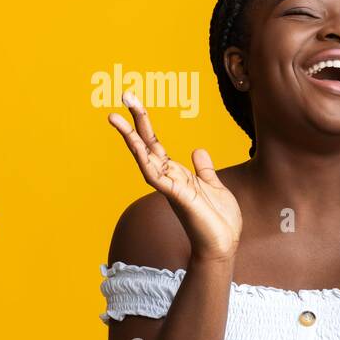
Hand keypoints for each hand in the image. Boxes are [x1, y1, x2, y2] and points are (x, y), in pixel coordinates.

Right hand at [107, 91, 242, 262]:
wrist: (223, 245)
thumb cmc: (218, 220)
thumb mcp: (213, 186)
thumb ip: (203, 168)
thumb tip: (197, 149)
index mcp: (176, 173)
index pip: (155, 144)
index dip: (144, 123)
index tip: (132, 102)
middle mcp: (169, 178)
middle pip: (146, 145)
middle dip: (134, 121)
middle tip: (124, 95)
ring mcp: (171, 188)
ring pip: (145, 159)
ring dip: (131, 139)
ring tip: (116, 118)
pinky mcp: (179, 198)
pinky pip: (159, 179)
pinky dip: (148, 164)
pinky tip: (139, 150)